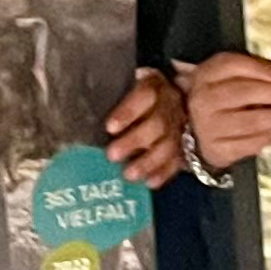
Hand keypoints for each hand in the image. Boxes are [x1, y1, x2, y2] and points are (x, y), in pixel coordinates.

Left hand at [102, 67, 185, 186]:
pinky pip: (178, 160)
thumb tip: (83, 118)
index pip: (144, 95)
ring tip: (129, 175)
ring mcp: (180, 126)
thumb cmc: (134, 97)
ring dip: (149, 162)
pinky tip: (150, 183)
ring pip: (168, 144)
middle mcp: (170, 105)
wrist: (167, 100)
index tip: (109, 128)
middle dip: (135, 141)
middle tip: (112, 155)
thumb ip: (111, 99)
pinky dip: (164, 173)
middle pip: (158, 123)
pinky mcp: (187, 145)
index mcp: (154, 86)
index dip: (128, 112)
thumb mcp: (125, 88)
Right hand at [183, 50, 270, 174]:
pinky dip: (267, 138)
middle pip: (245, 93)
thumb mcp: (226, 77)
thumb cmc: (218, 97)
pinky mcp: (217, 150)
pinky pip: (246, 145)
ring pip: (250, 121)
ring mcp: (209, 127)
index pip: (232, 66)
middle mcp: (204, 100)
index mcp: (207, 75)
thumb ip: (251, 72)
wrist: (192, 130)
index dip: (259, 69)